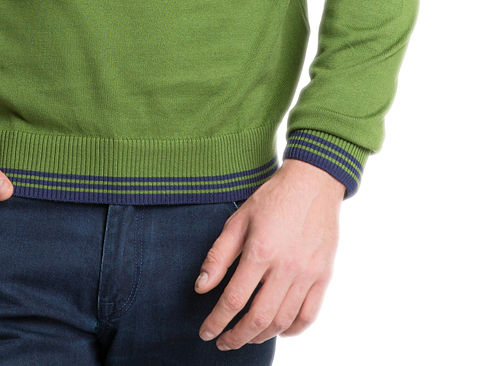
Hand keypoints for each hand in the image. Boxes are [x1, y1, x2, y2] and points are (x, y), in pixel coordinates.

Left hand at [195, 159, 344, 350]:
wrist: (313, 183)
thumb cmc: (272, 199)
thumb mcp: (239, 220)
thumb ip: (219, 255)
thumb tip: (201, 287)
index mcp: (261, 251)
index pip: (234, 299)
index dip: (217, 321)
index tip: (206, 333)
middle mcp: (286, 267)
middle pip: (258, 318)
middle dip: (237, 337)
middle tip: (224, 342)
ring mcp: (308, 274)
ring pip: (283, 321)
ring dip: (261, 336)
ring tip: (246, 337)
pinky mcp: (323, 276)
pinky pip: (309, 315)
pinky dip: (292, 330)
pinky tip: (278, 330)